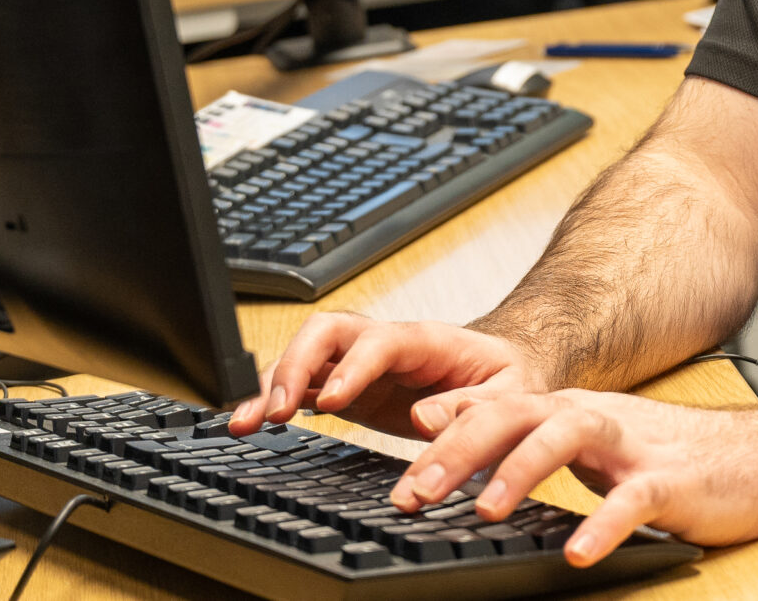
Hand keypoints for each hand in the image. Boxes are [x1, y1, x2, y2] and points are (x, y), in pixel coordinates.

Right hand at [233, 313, 546, 437]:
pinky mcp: (347, 386)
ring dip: (272, 384)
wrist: (502, 372)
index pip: (381, 340)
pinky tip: (250, 424)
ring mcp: (361, 363)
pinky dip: (273, 402)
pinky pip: (303, 385)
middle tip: (279, 410)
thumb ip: (474, 406)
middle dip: (296, 365)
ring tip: (247, 422)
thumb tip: (426, 419)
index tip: (335, 399)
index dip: (354, 367)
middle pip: (328, 332)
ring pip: (305, 355)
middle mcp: (384, 344)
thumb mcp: (510, 394)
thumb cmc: (507, 379)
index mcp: (426, 340)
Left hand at [393, 387, 757, 563]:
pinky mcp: (669, 481)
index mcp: (569, 410)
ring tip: (485, 510)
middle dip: (461, 450)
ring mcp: (633, 446)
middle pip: (517, 414)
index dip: (445, 428)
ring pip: (567, 436)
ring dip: (521, 469)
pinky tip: (578, 554)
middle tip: (415, 491)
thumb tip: (455, 444)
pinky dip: (603, 525)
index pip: (495, 406)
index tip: (399, 458)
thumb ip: (529, 438)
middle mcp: (595, 417)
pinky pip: (632, 500)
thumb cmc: (669, 458)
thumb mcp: (589, 442)